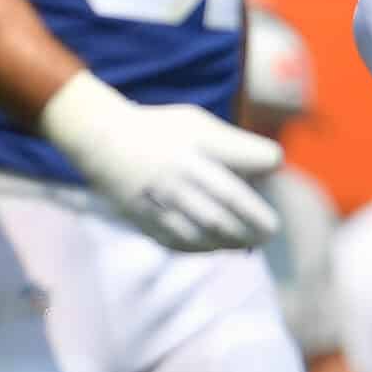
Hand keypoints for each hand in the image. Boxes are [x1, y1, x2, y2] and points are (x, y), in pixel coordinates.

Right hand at [38, 71, 282, 251]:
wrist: (101, 141)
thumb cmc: (160, 130)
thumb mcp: (197, 123)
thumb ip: (232, 146)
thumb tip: (269, 174)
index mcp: (195, 148)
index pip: (241, 167)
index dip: (263, 176)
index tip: (271, 180)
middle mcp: (177, 175)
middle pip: (226, 206)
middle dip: (253, 224)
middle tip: (269, 233)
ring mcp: (158, 200)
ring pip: (203, 230)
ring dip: (230, 241)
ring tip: (246, 243)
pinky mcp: (142, 217)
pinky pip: (177, 241)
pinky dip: (200, 248)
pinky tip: (214, 246)